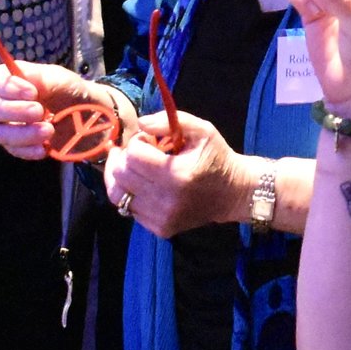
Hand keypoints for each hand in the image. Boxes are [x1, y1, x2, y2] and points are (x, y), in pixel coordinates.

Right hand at [0, 59, 109, 161]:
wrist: (89, 116)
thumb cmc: (69, 92)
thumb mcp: (59, 79)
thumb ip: (38, 76)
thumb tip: (16, 72)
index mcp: (13, 81)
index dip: (6, 87)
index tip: (32, 92)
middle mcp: (6, 103)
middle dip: (13, 110)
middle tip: (40, 111)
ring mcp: (10, 126)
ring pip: (0, 133)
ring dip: (24, 133)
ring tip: (50, 130)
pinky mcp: (20, 146)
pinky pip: (15, 150)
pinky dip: (30, 150)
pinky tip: (45, 147)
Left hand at [104, 111, 250, 236]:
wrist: (233, 194)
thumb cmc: (217, 158)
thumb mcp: (202, 130)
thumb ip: (169, 121)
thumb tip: (140, 124)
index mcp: (178, 174)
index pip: (133, 155)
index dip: (136, 142)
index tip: (148, 140)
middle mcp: (166, 199)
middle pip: (120, 174)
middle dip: (123, 158)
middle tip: (136, 152)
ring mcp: (162, 217)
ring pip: (117, 194)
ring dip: (120, 177)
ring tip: (130, 168)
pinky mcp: (160, 228)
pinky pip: (127, 209)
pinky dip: (130, 194)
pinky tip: (143, 186)